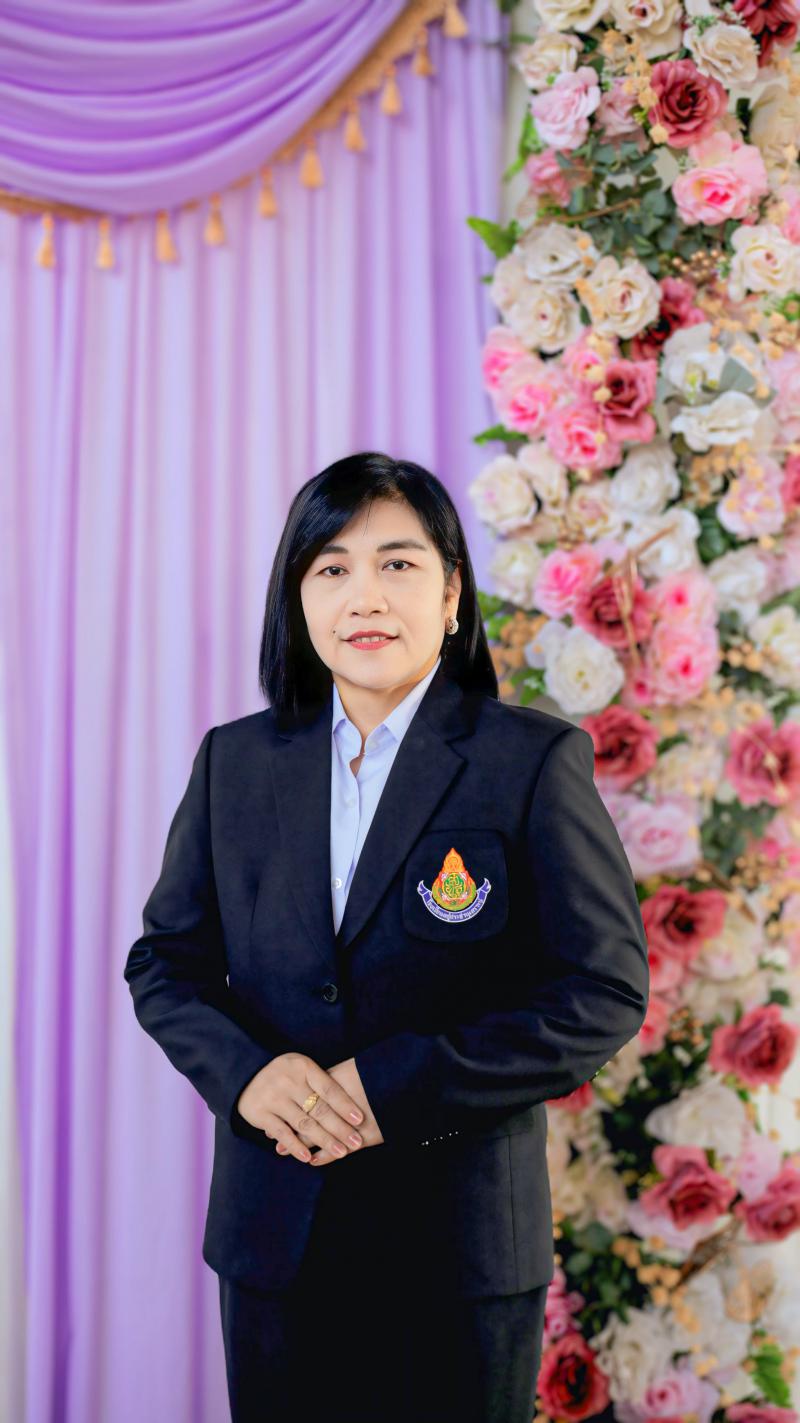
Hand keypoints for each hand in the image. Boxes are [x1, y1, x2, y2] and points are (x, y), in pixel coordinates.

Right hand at [235, 1052, 368, 1163]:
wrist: (244, 1072)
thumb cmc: (283, 1072)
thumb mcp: (300, 1067)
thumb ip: (320, 1081)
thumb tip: (350, 1103)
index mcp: (303, 1067)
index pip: (328, 1089)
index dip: (345, 1104)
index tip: (360, 1119)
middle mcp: (289, 1082)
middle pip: (319, 1109)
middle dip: (340, 1127)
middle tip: (356, 1142)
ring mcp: (273, 1098)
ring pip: (304, 1123)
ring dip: (324, 1140)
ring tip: (341, 1152)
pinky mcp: (259, 1113)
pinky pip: (282, 1132)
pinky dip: (295, 1146)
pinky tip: (308, 1157)